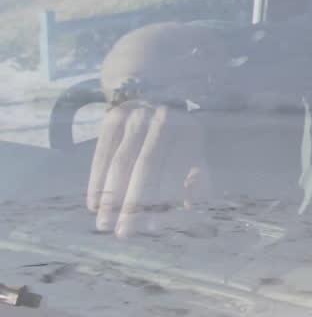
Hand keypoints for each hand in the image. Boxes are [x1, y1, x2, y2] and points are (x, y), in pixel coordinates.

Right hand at [88, 22, 226, 237]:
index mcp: (190, 132)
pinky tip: (93, 204)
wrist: (152, 97)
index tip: (152, 227)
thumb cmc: (176, 142)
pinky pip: (101, 153)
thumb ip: (198, 180)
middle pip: (147, 166)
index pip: (175, 170)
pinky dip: (96, 180)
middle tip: (123, 233)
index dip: (165, 200)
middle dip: (134, 202)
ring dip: (111, 196)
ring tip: (104, 224)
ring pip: (121, 161)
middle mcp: (164, 119)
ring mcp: (136, 115)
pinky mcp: (112, 118)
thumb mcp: (194, 156)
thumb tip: (190, 202)